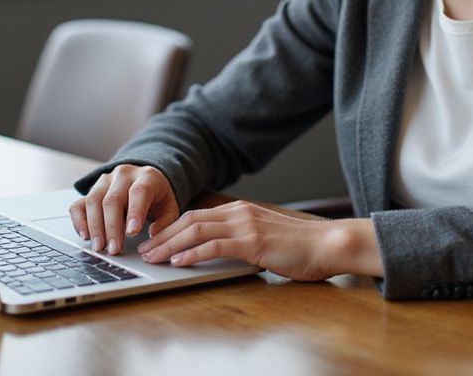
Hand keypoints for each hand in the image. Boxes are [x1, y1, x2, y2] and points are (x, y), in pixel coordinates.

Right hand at [68, 164, 178, 255]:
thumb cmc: (157, 196)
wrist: (144, 179)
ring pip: (93, 201)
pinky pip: (79, 204)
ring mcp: (105, 181)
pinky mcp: (91, 190)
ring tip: (99, 247)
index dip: (135, 211)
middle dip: (112, 227)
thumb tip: (153, 235)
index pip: (139, 191)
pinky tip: (85, 236)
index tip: (132, 232)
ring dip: (95, 227)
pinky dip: (79, 221)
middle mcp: (123, 175)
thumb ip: (165, 221)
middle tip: (114, 249)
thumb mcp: (169, 205)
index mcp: (147, 176)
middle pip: (113, 199)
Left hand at [136, 201, 382, 280]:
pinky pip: (214, 245)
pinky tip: (178, 261)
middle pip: (190, 220)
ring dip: (170, 245)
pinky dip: (192, 253)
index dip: (172, 228)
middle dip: (163, 236)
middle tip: (144, 250)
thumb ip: (243, 239)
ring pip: (196, 230)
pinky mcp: (252, 242)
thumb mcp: (265, 238)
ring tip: (153, 257)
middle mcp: (240, 213)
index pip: (197, 216)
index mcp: (241, 211)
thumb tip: (220, 252)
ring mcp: (246, 225)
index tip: (155, 241)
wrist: (328, 244)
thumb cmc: (301, 247)